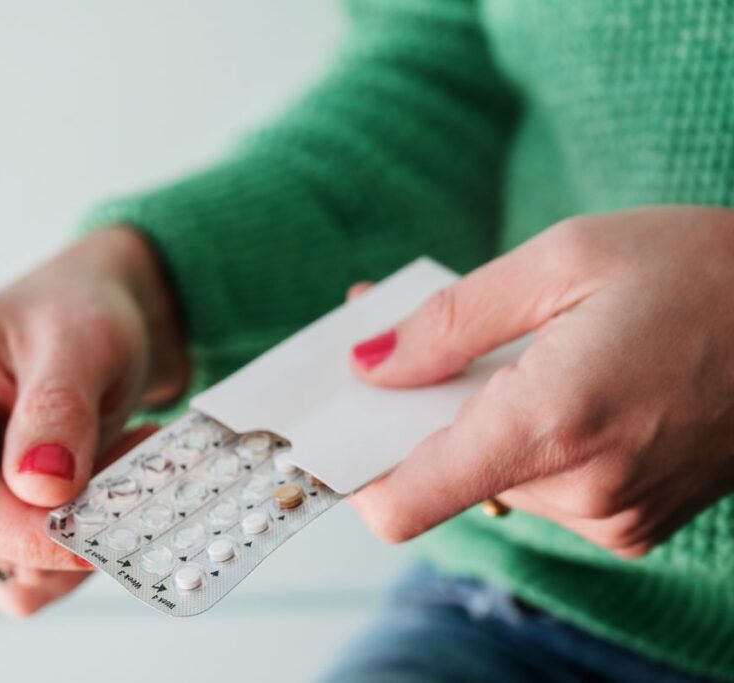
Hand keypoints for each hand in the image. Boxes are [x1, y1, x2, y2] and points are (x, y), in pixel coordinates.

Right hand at [0, 227, 187, 614]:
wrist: (81, 329)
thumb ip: (58, 408)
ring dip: (79, 532)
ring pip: (4, 575)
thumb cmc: (66, 315)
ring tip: (124, 455)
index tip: (94, 530)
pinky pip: (26, 580)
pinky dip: (77, 545)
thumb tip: (42, 487)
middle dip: (62, 522)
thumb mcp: (77, 339)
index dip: (21, 532)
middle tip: (136, 456)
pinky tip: (101, 484)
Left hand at [348, 206, 733, 557]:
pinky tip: (565, 384)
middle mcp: (582, 492)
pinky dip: (530, 438)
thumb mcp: (562, 259)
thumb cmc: (701, 271)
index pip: (406, 501)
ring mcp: (611, 517)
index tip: (345, 422)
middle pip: (443, 473)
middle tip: (434, 341)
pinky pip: (542, 485)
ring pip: (492, 476)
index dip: (360, 467)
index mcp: (554, 424)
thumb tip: (369, 365)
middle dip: (427, 408)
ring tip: (527, 352)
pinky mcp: (632, 520)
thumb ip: (449, 322)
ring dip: (483, 417)